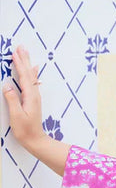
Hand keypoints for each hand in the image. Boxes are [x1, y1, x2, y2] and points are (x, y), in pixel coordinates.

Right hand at [3, 45, 69, 175]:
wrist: (36, 140)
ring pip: (31, 76)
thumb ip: (12, 100)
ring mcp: (34, 97)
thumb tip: (7, 86)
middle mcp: (34, 94)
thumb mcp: (17, 116)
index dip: (19, 64)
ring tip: (25, 53)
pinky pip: (32, 81)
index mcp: (30, 97)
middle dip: (24, 59)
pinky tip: (34, 69)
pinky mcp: (33, 100)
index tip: (14, 53)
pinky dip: (31, 72)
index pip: (24, 76)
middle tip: (21, 46)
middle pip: (29, 73)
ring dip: (27, 64)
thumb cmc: (25, 130)